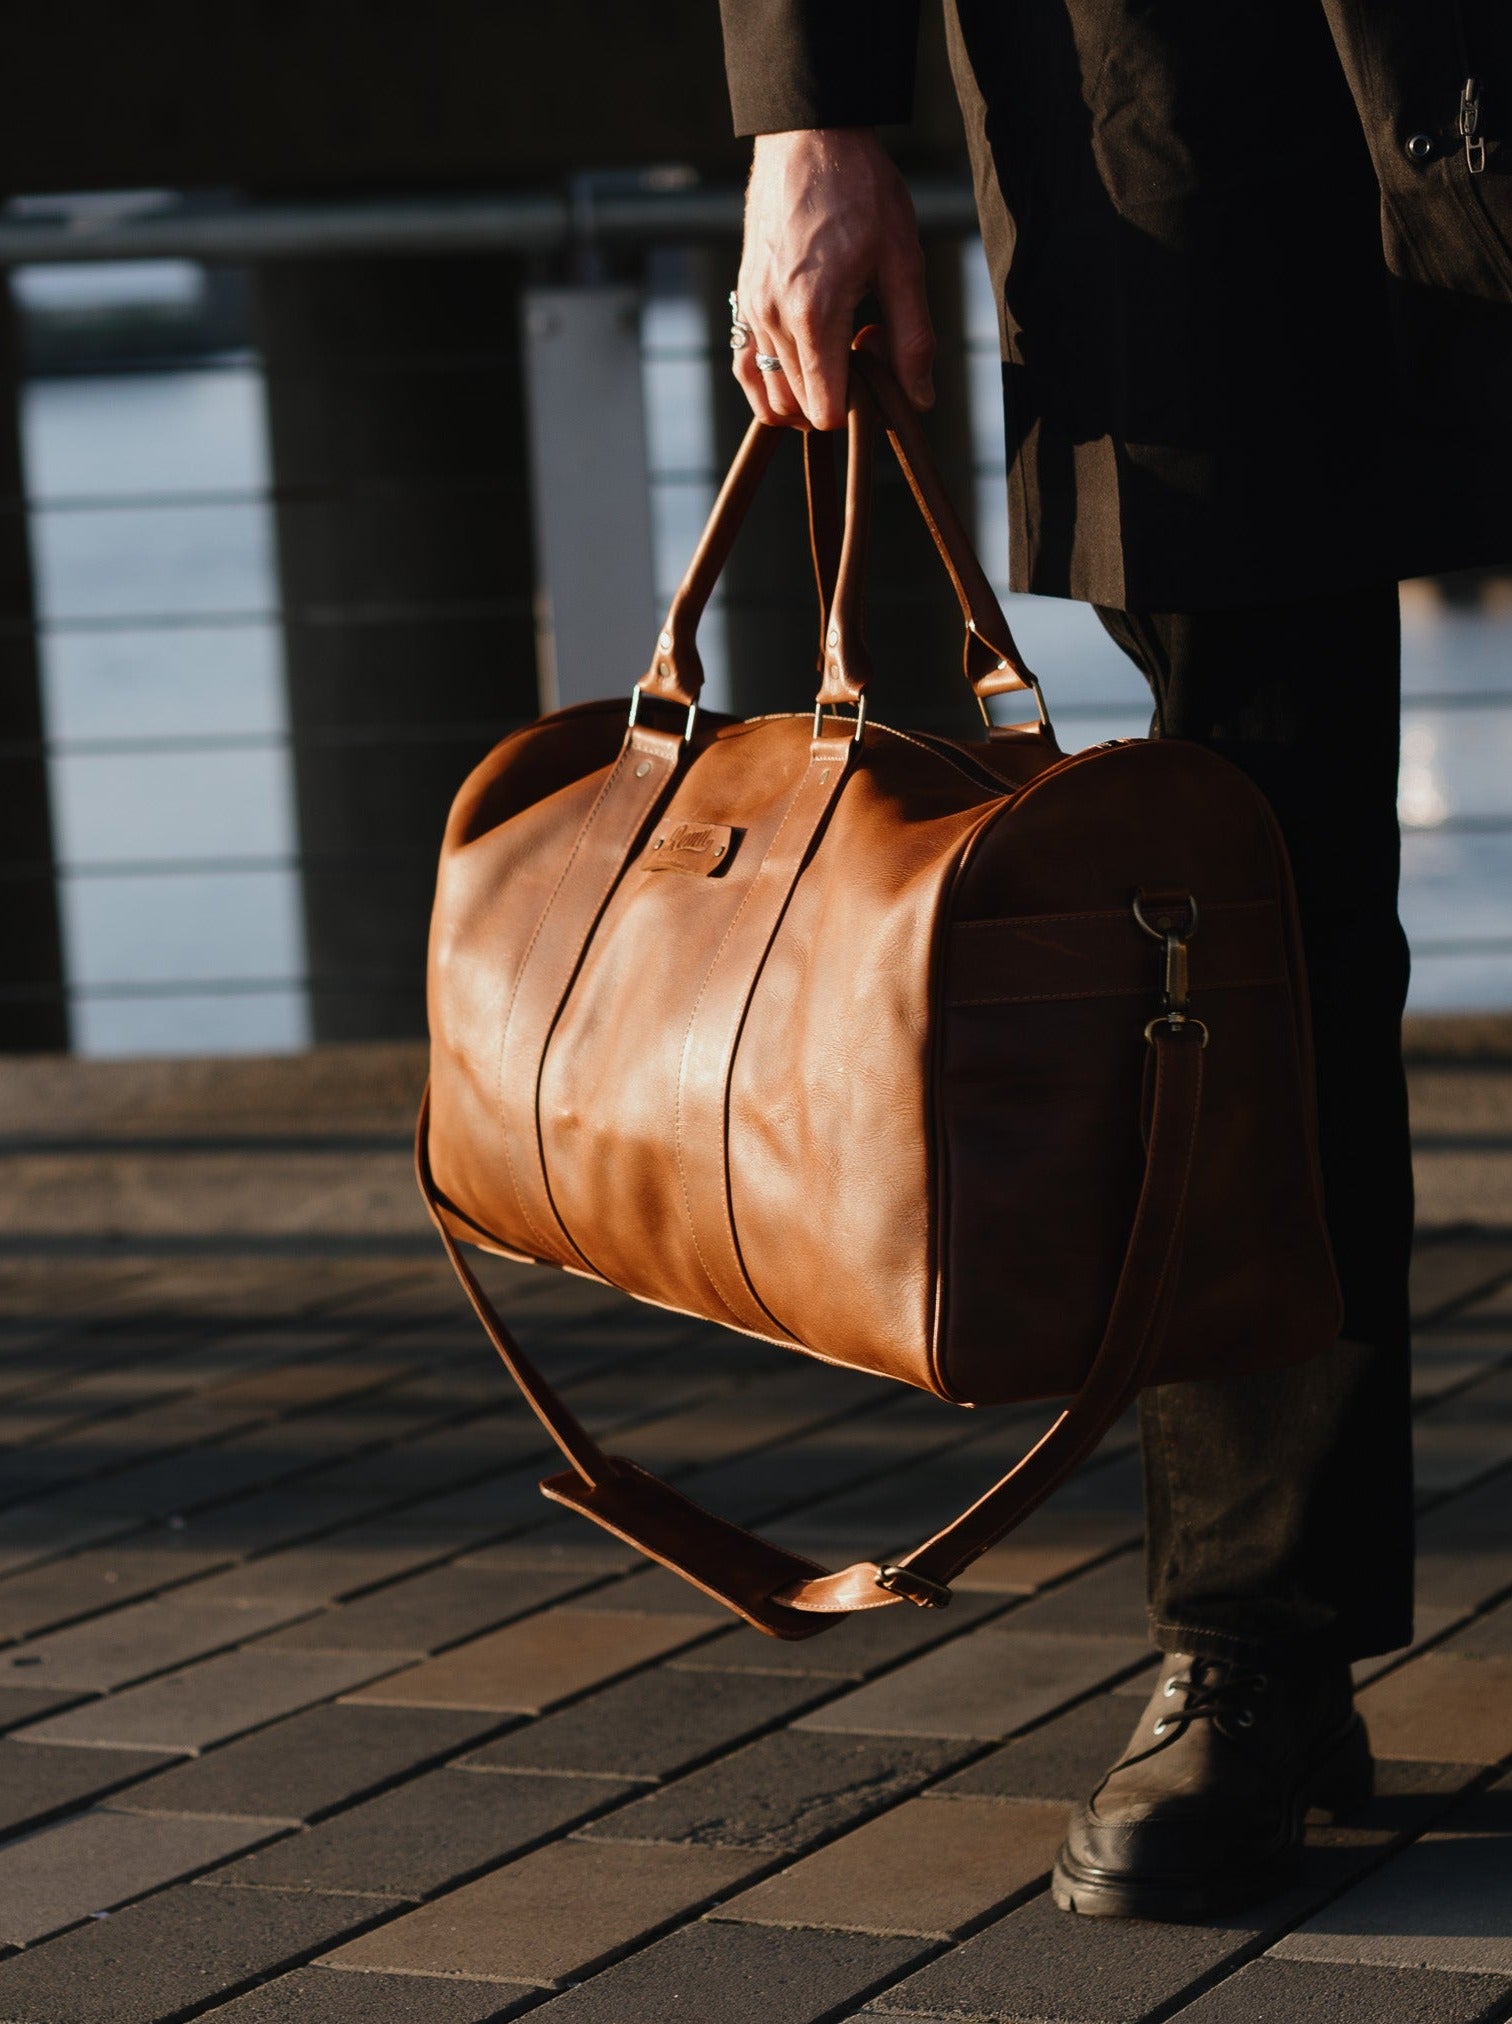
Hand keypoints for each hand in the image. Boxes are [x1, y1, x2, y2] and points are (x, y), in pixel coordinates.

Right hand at [733, 127, 933, 430]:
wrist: (809, 137)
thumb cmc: (861, 190)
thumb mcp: (903, 261)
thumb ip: (913, 338)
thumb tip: (918, 400)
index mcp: (814, 313)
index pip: (826, 410)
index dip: (859, 407)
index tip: (878, 364)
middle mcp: (773, 319)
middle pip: (800, 408)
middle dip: (837, 397)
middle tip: (865, 348)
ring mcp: (751, 311)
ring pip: (771, 397)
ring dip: (806, 394)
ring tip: (837, 353)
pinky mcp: (742, 300)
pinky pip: (747, 369)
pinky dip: (773, 383)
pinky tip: (804, 361)